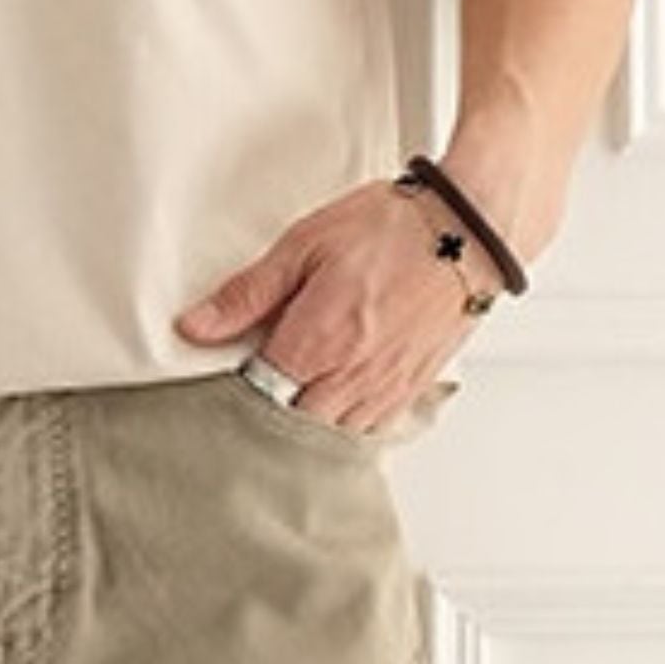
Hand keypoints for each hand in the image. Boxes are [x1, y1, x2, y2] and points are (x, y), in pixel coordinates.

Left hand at [172, 177, 496, 432]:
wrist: (469, 230)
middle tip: (261, 385)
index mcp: (317, 342)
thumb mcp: (304, 245)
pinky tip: (338, 398)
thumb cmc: (394, 228)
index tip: (229, 372)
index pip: (257, 395)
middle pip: (292, 426)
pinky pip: (370, 428)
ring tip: (299, 390)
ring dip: (309, 420)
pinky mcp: (412, 387)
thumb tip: (195, 326)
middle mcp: (352, 376)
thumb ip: (248, 293)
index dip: (237, 389)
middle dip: (271, 412)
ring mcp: (385, 387)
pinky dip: (347, 421)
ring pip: (331, 434)